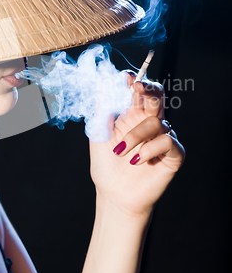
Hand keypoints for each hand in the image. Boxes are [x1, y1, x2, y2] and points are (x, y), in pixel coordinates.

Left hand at [89, 71, 184, 219]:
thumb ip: (102, 107)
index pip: (138, 91)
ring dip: (135, 136)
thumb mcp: (98, 133)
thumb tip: (102, 80)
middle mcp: (149, 123)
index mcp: (132, 115)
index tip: (125, 76)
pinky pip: (167, 141)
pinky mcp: (174, 154)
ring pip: (157, 122)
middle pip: (158, 96)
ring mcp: (163, 138)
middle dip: (149, 87)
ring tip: (121, 152)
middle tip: (136, 86)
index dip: (134, 81)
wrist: (114, 196)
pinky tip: (136, 161)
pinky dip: (149, 149)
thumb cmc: (106, 166)